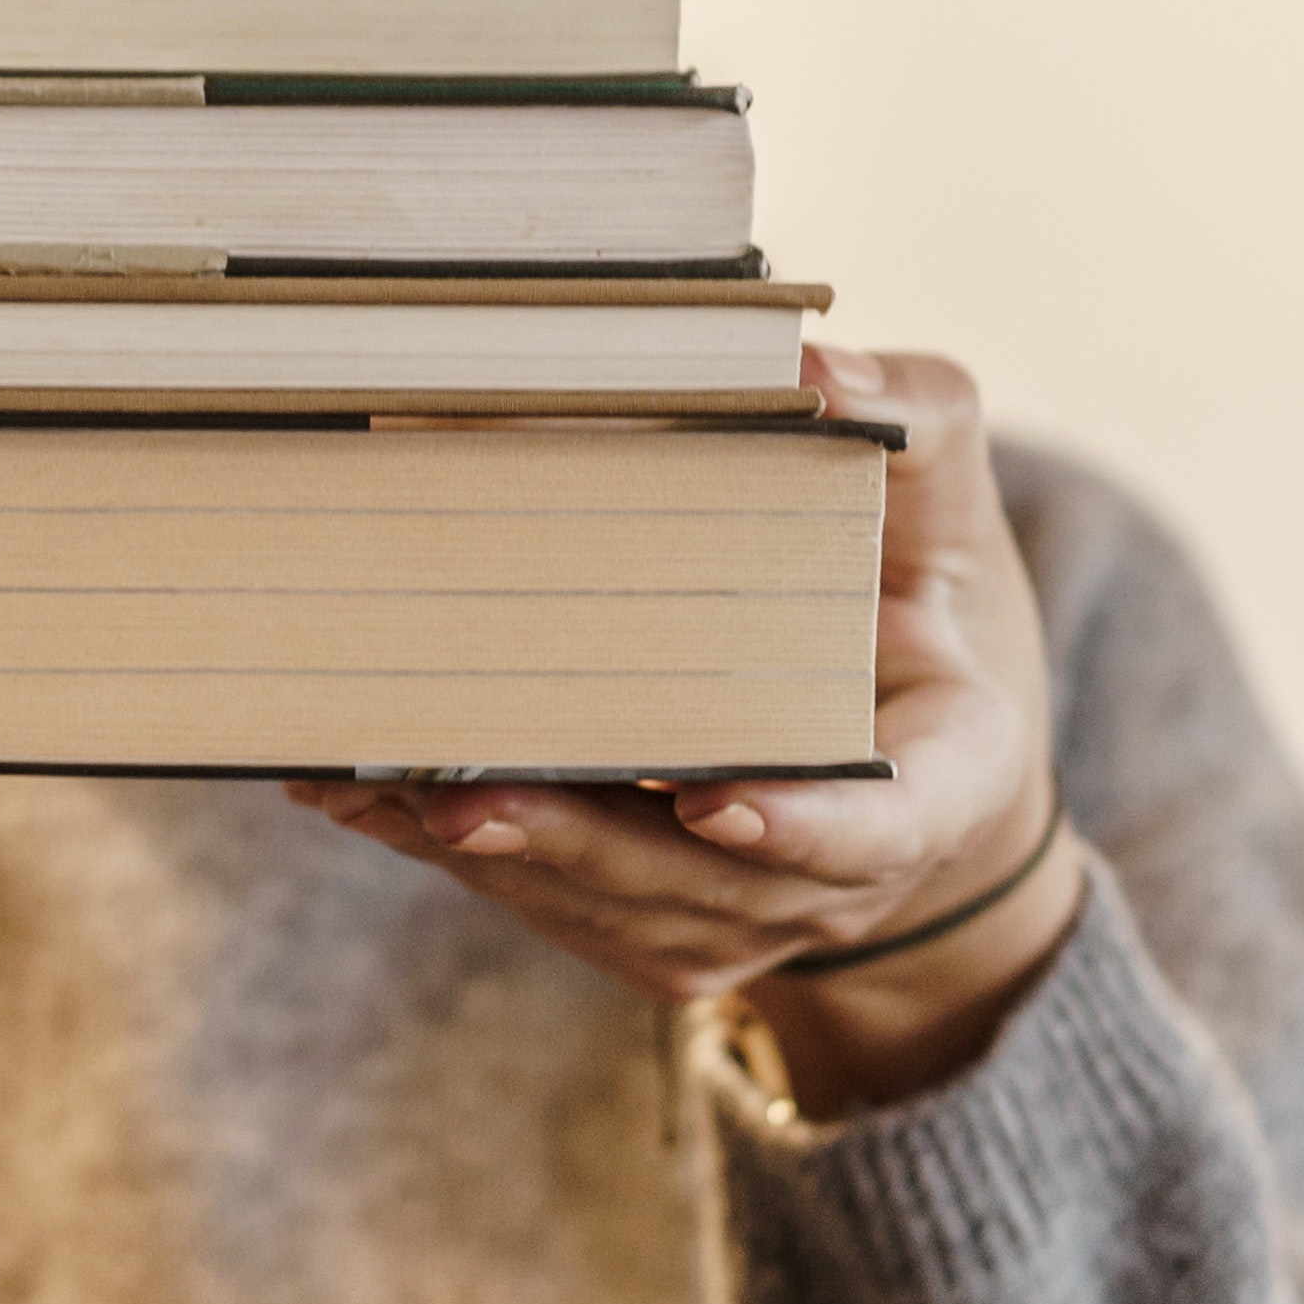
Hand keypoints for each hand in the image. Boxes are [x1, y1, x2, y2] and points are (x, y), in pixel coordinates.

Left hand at [286, 350, 1085, 1118]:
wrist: (916, 750)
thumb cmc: (923, 601)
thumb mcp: (945, 508)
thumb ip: (910, 429)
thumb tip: (814, 371)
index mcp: (941, 778)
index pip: (880, 830)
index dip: (800, 829)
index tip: (711, 804)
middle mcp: (839, 879)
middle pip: (700, 884)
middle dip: (576, 845)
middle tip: (459, 800)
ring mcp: (745, 919)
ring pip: (610, 908)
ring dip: (490, 855)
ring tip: (368, 788)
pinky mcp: (659, 931)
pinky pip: (556, 907)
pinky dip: (461, 857)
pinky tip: (358, 797)